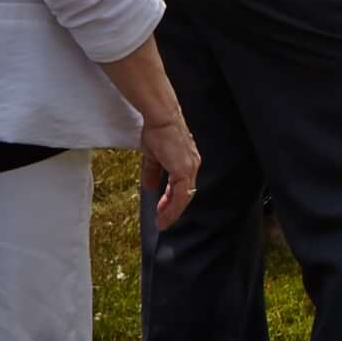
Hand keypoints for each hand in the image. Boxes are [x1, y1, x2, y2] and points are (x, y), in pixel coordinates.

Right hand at [140, 114, 199, 228]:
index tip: (162, 210)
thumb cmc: (157, 132)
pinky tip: (163, 214)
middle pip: (185, 194)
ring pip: (183, 197)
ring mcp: (189, 168)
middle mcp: (192, 165)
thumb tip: (150, 187)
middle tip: (162, 221)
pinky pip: (180, 194)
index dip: (172, 200)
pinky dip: (172, 207)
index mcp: (186, 161)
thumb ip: (152, 173)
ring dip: (172, 212)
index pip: (182, 187)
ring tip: (162, 222)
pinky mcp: (184, 169)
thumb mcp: (153, 157)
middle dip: (173, 210)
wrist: (160, 119)